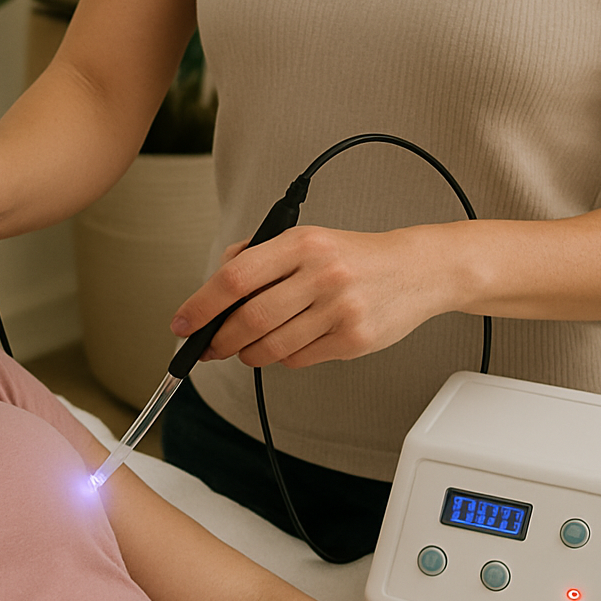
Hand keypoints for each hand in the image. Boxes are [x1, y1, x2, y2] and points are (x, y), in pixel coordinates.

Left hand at [168, 224, 456, 367]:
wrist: (418, 269)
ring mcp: (339, 309)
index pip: (235, 277)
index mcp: (302, 243)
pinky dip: (283, 357)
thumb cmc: (352, 257)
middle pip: (248, 320)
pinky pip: (297, 360)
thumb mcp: (305, 240)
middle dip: (219, 341)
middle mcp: (321, 274)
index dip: (201, 306)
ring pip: (270, 347)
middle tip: (209, 347)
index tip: (182, 324)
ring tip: (249, 346)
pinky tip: (291, 342)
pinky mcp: (354, 339)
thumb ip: (257, 257)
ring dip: (249, 353)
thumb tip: (210, 293)